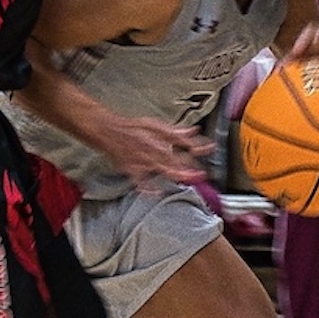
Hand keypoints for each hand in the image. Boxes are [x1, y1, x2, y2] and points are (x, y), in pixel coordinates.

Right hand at [94, 113, 215, 191]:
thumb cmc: (132, 128)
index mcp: (159, 138)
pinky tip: (158, 192)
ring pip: (162, 170)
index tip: (210, 148)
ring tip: (189, 179)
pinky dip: (148, 188)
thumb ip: (175, 131)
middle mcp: (152, 150)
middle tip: (203, 173)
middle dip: (190, 166)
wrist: (108, 131)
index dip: (197, 146)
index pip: (183, 142)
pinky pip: (141, 182)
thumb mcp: (155, 125)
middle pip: (175, 158)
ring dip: (176, 174)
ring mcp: (142, 161)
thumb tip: (193, 131)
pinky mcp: (132, 170)